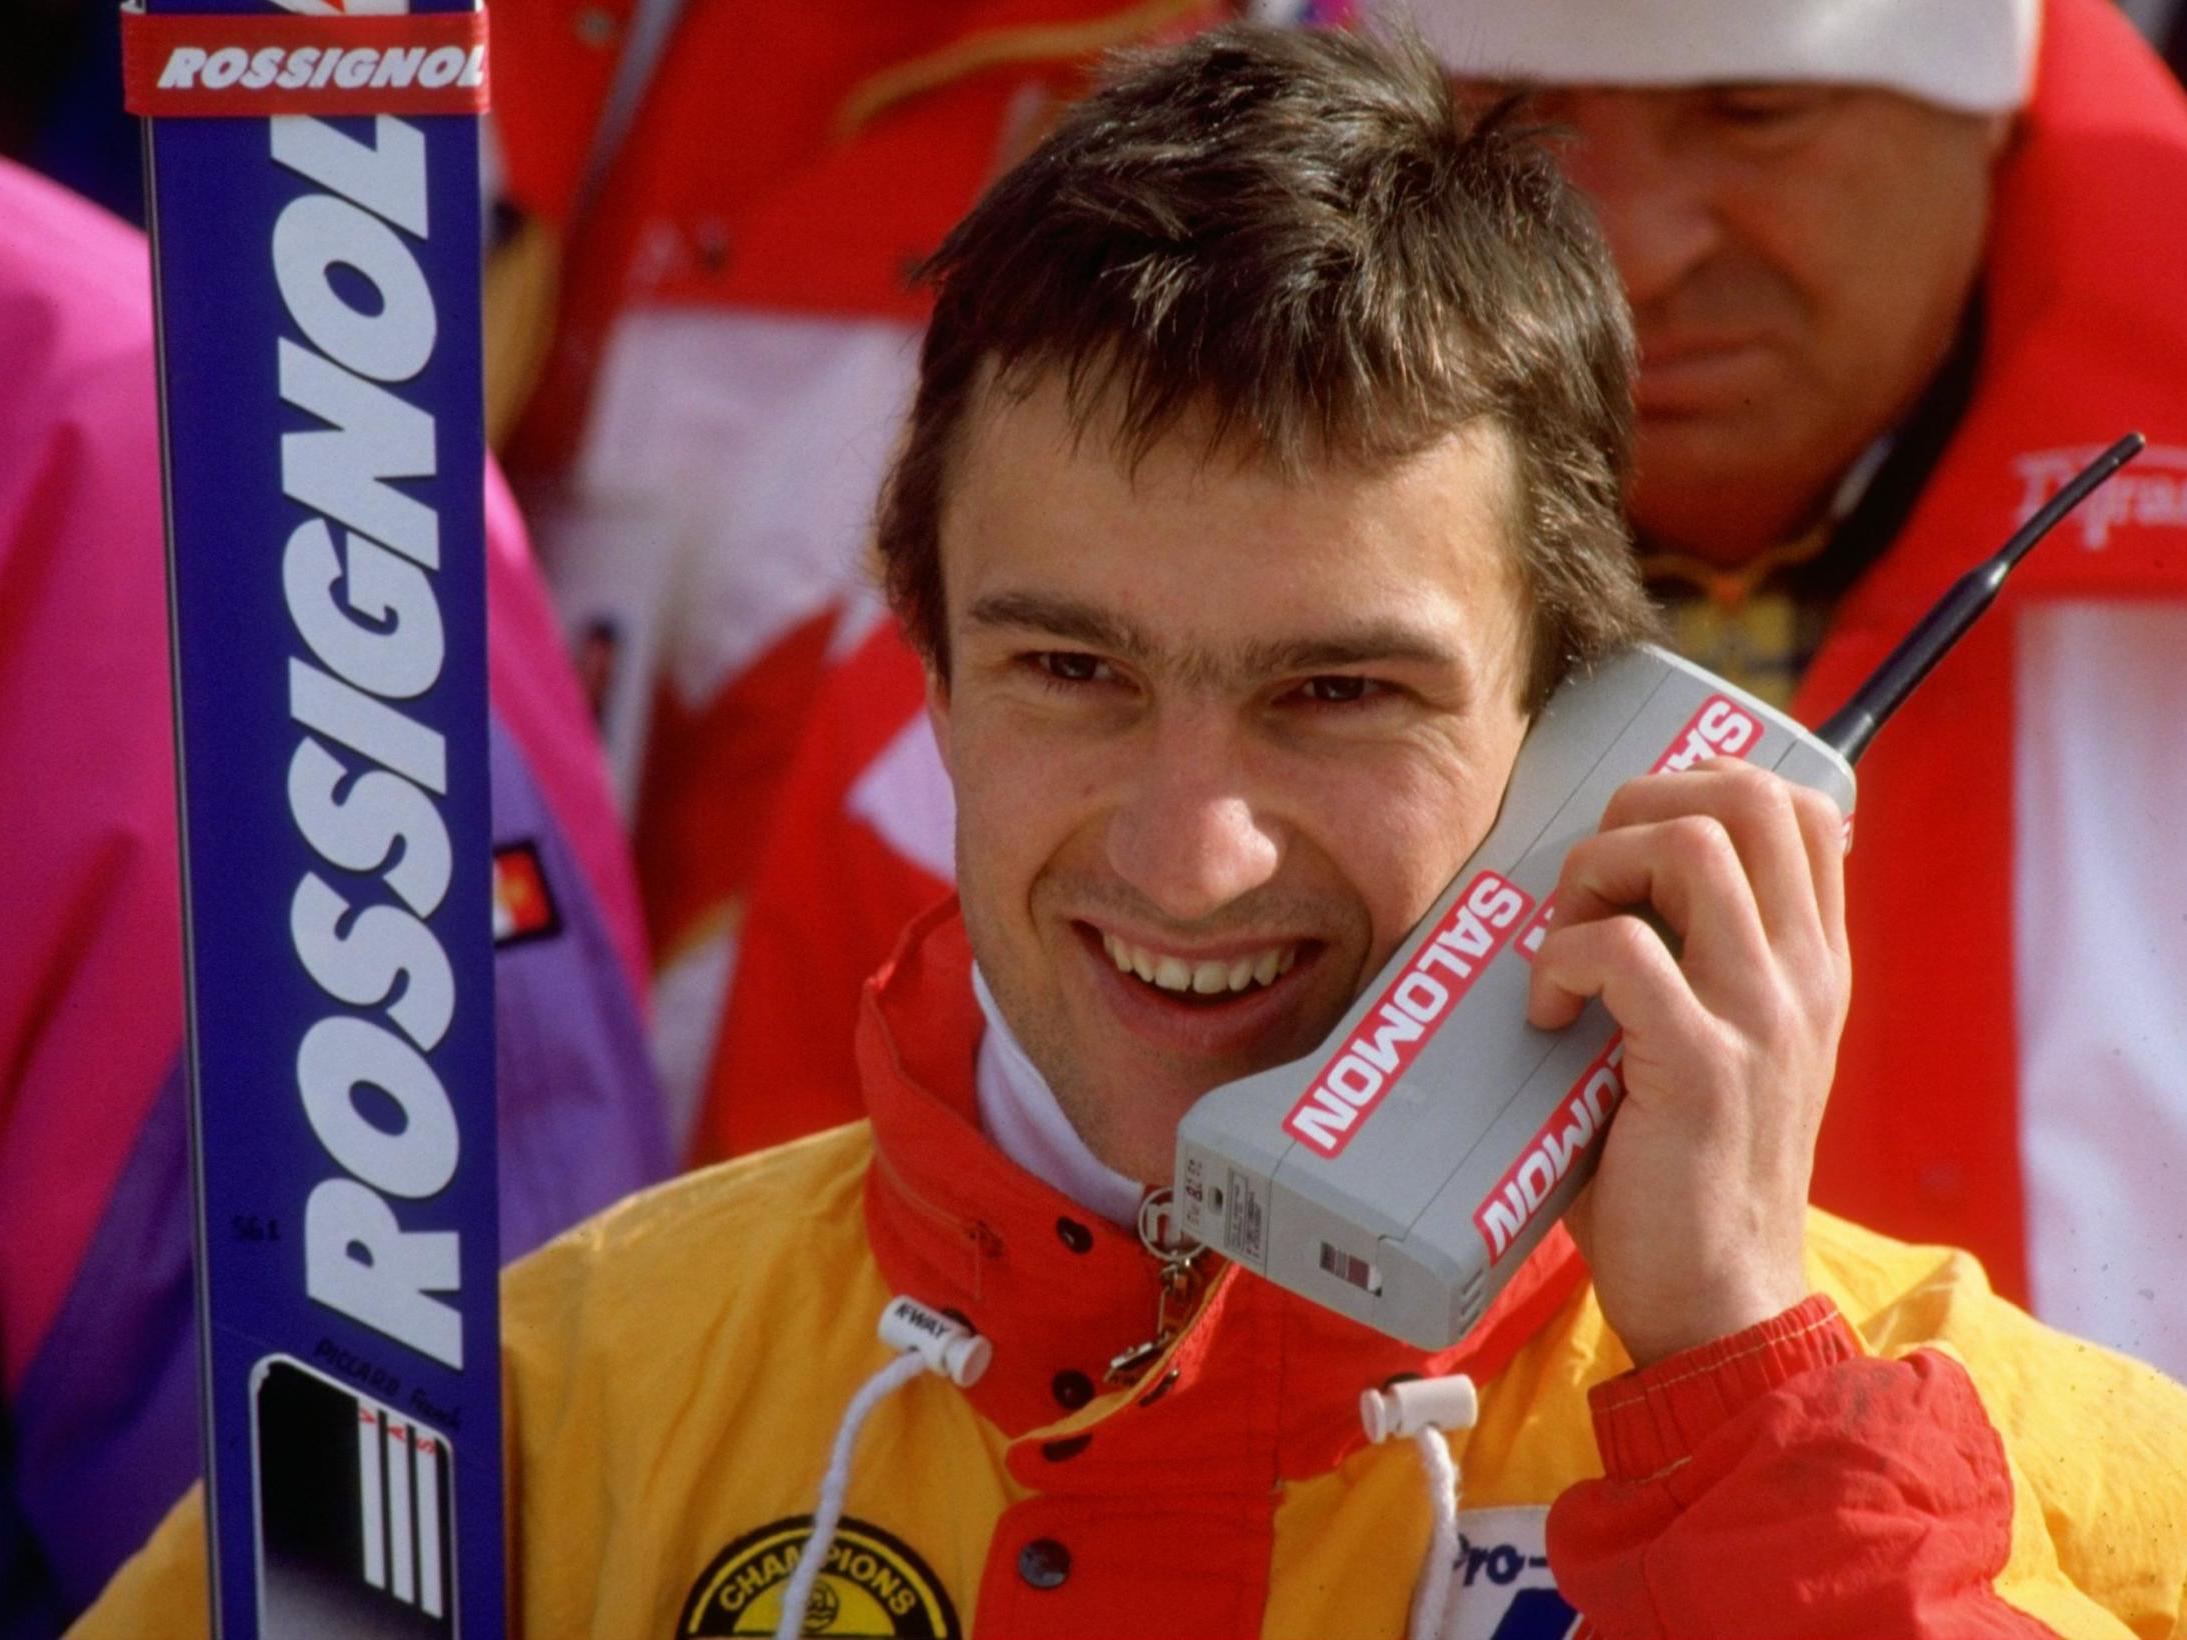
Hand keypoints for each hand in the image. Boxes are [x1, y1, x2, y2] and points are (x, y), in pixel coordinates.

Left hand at [1526, 758, 1849, 1367]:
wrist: (1717, 1304)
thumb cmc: (1684, 1174)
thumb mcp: (1723, 1053)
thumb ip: (1695, 973)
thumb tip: (1596, 893)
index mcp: (1814, 966)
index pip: (1799, 806)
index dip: (1701, 784)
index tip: (1630, 847)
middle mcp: (1805, 977)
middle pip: (1746, 794)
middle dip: (1638, 805)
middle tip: (1585, 887)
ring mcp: (1762, 1017)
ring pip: (1688, 843)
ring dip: (1596, 870)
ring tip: (1563, 945)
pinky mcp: (1701, 1066)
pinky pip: (1622, 949)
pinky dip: (1562, 959)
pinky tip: (1547, 1017)